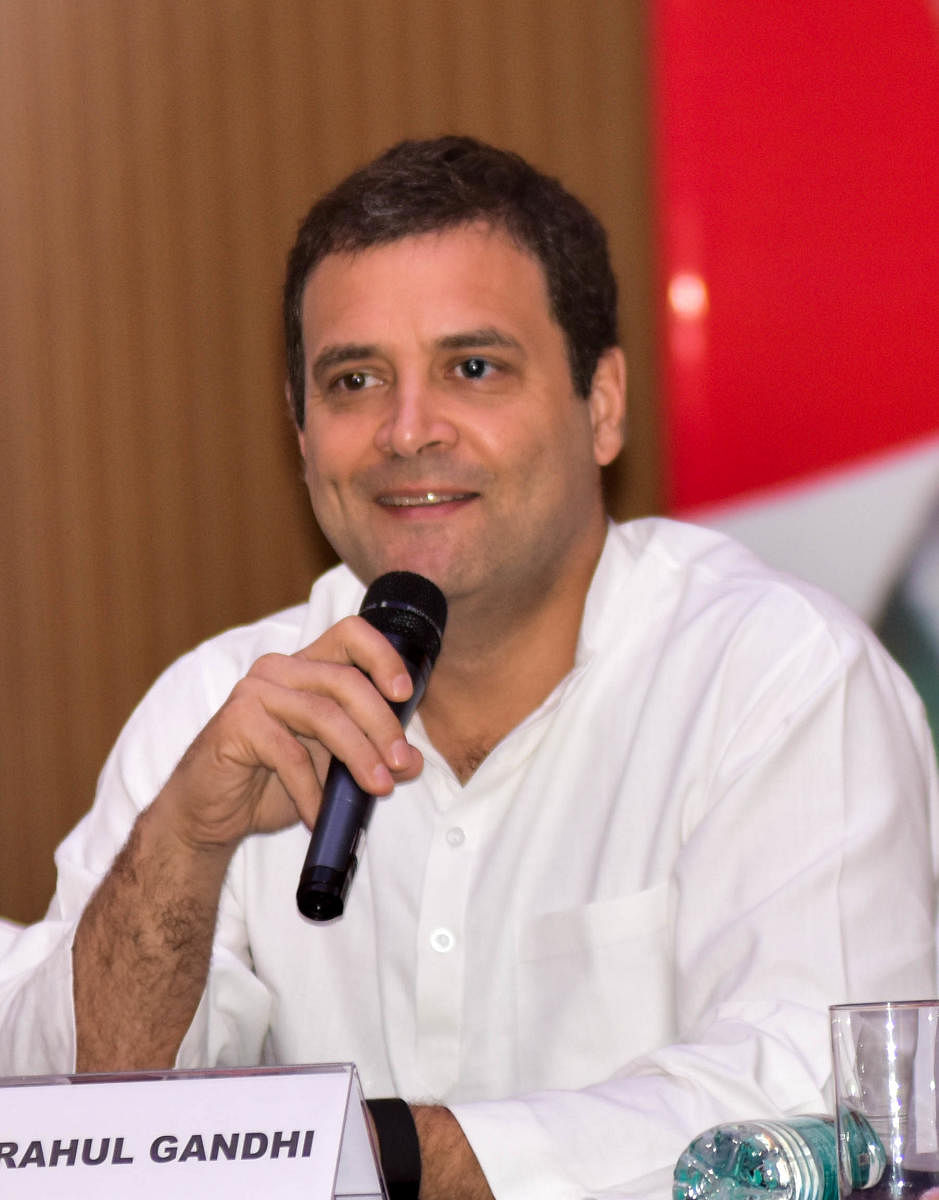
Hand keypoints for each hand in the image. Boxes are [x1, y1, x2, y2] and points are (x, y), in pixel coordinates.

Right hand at [154, 615, 424, 853]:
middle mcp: (280, 670)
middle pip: (345, 680)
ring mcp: (254, 692)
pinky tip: (320, 813)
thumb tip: (413, 761)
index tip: (406, 693)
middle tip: (401, 764)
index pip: (350, 634)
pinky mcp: (236, 723)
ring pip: (323, 715)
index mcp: (306, 667)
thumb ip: (371, 755)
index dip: (383, 655)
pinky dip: (312, 789)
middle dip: (381, 724)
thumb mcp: (331, 766)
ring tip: (377, 789)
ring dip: (358, 755)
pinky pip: (289, 753)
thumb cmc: (271, 781)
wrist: (211, 813)